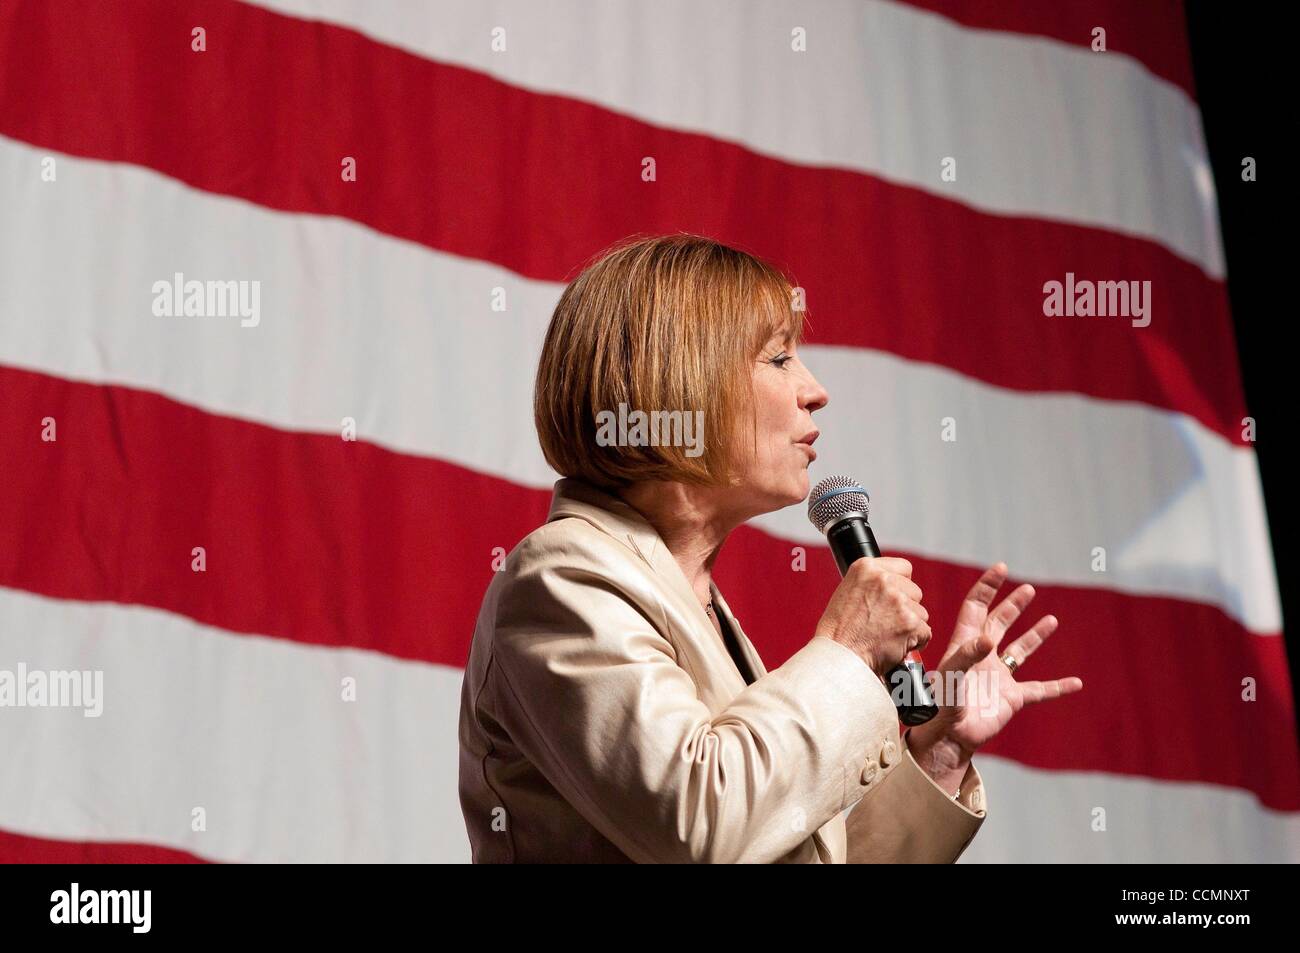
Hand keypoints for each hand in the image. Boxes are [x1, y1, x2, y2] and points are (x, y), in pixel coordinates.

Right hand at [815, 557, 931, 678]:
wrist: (839, 658)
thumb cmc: (838, 632)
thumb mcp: (848, 592)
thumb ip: (871, 583)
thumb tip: (893, 584)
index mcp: (866, 568)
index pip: (904, 568)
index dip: (901, 585)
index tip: (892, 598)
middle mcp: (883, 580)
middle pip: (915, 591)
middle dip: (906, 608)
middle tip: (886, 623)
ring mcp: (898, 601)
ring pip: (921, 613)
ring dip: (910, 626)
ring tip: (887, 636)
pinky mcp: (910, 622)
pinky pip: (925, 632)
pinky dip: (915, 643)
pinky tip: (895, 646)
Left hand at [908, 562, 1082, 763]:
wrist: (948, 737)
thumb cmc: (941, 705)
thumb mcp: (950, 676)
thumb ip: (966, 656)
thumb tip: (988, 640)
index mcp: (965, 644)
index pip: (976, 608)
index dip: (987, 587)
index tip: (1001, 568)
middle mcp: (983, 656)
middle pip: (999, 623)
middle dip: (1013, 605)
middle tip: (1027, 588)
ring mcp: (999, 677)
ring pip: (1021, 651)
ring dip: (1035, 635)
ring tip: (1052, 620)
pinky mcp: (1012, 698)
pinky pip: (1041, 690)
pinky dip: (1059, 687)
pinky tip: (1076, 683)